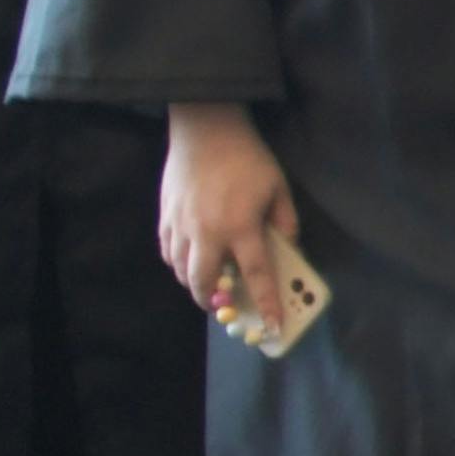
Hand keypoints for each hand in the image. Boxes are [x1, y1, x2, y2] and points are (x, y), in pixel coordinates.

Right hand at [157, 102, 298, 322]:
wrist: (206, 129)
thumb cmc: (248, 158)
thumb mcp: (279, 189)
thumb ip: (286, 224)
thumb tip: (288, 250)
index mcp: (241, 228)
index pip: (256, 276)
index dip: (266, 304)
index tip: (273, 326)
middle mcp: (207, 233)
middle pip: (204, 283)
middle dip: (213, 301)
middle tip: (224, 306)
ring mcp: (181, 226)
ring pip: (181, 270)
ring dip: (194, 284)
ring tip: (207, 285)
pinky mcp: (165, 217)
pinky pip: (168, 252)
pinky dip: (177, 264)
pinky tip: (189, 261)